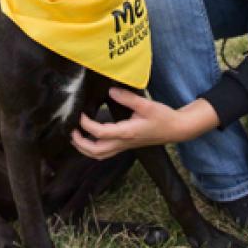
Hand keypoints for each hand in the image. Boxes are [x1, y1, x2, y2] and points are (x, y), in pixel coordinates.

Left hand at [70, 88, 215, 159]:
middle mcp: (123, 143)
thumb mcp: (147, 105)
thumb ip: (128, 98)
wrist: (175, 129)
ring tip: (76, 136)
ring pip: (100, 155)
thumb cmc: (163, 117)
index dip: (86, 125)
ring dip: (85, 148)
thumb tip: (111, 91)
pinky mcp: (126, 145)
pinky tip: (90, 138)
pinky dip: (94, 149)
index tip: (80, 114)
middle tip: (72, 130)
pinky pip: (105, 152)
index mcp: (126, 133)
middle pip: (95, 151)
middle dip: (80, 143)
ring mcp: (124, 146)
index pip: (100, 133)